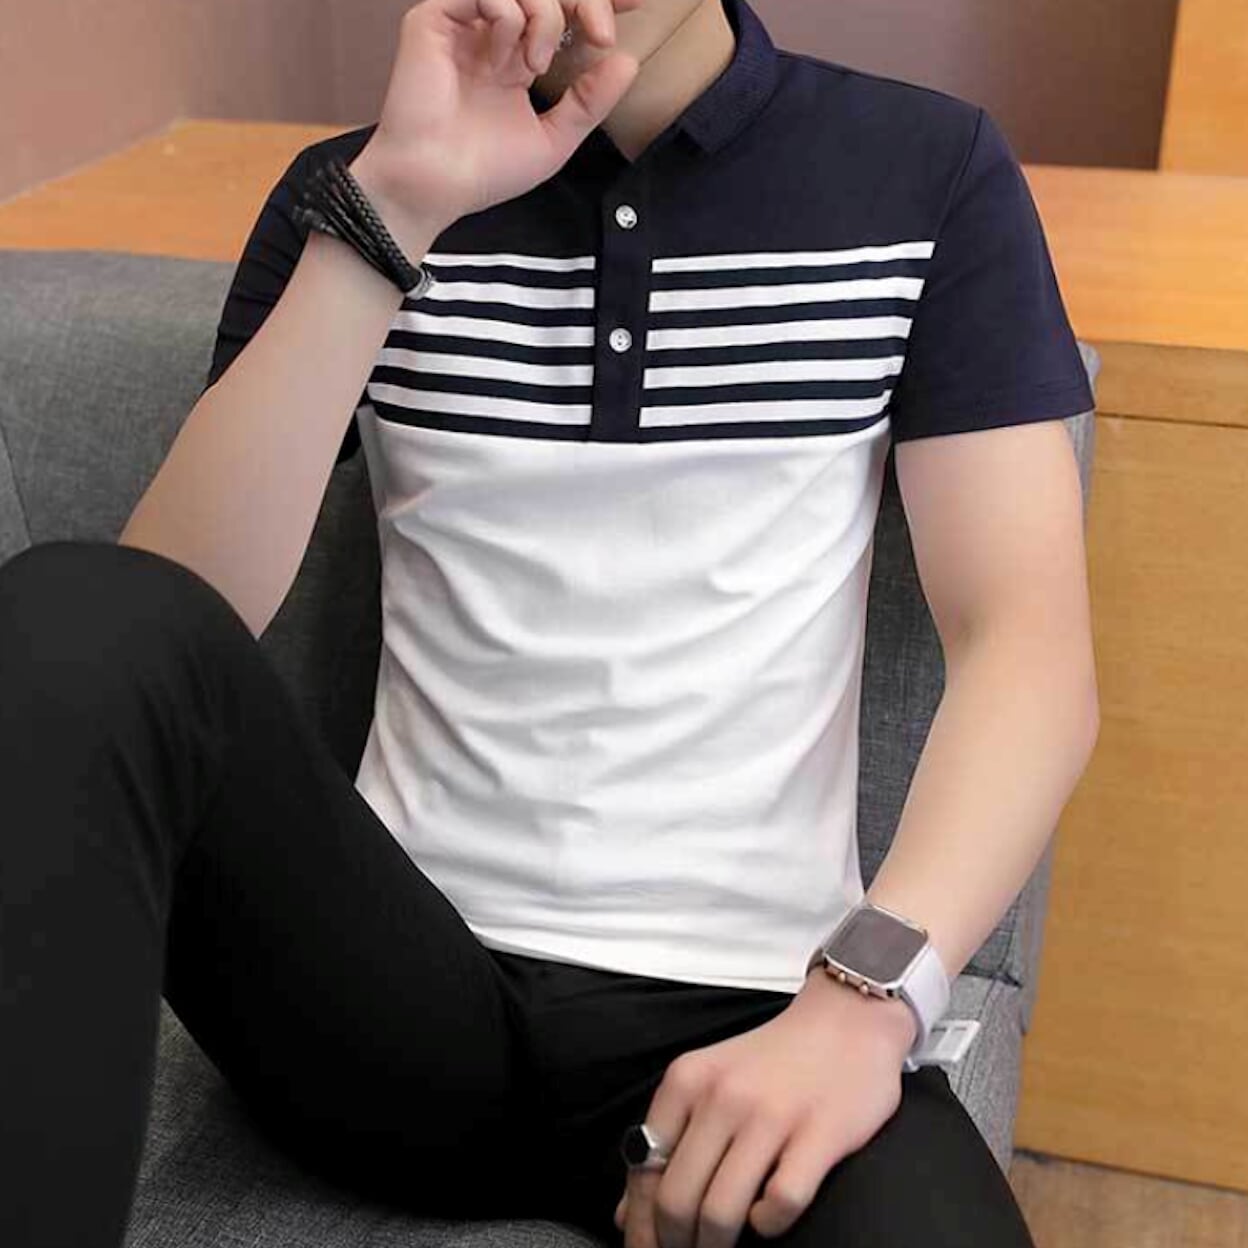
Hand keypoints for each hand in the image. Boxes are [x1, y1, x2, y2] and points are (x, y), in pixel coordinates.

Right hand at [347, 0, 643, 243]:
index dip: (593, 4)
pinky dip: (508, 13)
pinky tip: (505, 59)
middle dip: (584, 1)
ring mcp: (464, 26)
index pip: (560, 13)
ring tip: (536, 65)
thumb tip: (629, 61)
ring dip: (544, 16)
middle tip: (601, 35)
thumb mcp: (553, 139)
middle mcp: (491, 36)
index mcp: (516, 59)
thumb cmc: (483, 171)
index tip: (632, 7)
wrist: (435, 185)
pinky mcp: (435, 20)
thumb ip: (589, 102)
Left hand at [612, 974, 916, 1247]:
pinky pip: (780, 1204)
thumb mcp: (709, 1082)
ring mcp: (771, 1116)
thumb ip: (668, 1140)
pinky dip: (767, 1225)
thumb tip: (626, 1214)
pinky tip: (766, 1216)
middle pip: (676, 1200)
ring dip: (715, 1246)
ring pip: (720, 1212)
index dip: (641, 1225)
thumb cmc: (776, 1058)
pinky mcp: (819, 1135)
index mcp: (687, 1081)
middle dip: (675, 1244)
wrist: (848, 1019)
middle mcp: (722, 1096)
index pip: (644, 1170)